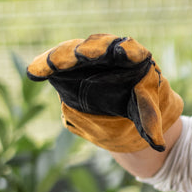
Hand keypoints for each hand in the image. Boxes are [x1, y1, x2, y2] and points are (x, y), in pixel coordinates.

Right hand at [27, 34, 182, 151]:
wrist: (123, 104)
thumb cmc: (139, 102)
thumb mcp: (146, 111)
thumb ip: (150, 121)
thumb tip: (157, 145)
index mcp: (135, 58)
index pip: (132, 51)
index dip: (127, 50)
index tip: (122, 52)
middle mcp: (109, 51)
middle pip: (98, 47)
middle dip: (89, 50)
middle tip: (81, 55)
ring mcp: (87, 55)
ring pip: (74, 52)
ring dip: (62, 57)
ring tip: (51, 64)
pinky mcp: (69, 64)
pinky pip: (56, 62)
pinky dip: (45, 65)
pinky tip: (33, 72)